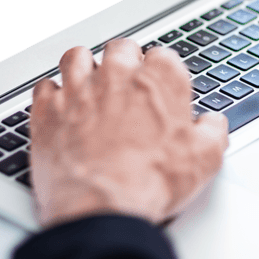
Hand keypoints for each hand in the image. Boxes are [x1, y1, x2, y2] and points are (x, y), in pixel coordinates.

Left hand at [28, 39, 228, 226]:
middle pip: (120, 49)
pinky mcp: (48, 111)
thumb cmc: (151, 183)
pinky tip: (61, 108)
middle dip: (125, 63)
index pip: (163, 57)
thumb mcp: (204, 160)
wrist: (102, 208)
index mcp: (158, 81)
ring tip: (90, 85)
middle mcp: (117, 76)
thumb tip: (213, 124)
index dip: (162, 74)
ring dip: (84, 68)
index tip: (161, 89)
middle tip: (127, 86)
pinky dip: (52, 95)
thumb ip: (212, 132)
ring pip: (77, 57)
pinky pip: (45, 87)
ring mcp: (78, 90)